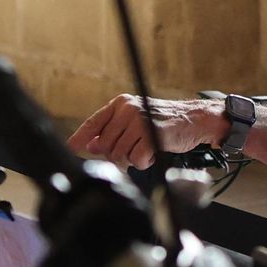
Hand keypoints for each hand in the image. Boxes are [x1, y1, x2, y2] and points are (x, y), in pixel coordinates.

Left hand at [67, 94, 224, 168]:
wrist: (195, 119)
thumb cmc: (165, 121)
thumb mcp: (135, 120)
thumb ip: (113, 130)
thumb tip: (91, 145)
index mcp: (121, 104)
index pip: (94, 122)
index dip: (80, 136)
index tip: (71, 147)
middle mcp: (128, 110)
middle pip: (105, 145)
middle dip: (116, 154)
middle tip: (133, 150)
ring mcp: (139, 122)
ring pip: (119, 155)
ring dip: (132, 159)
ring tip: (146, 148)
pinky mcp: (151, 136)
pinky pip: (136, 160)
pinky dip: (144, 162)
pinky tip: (152, 153)